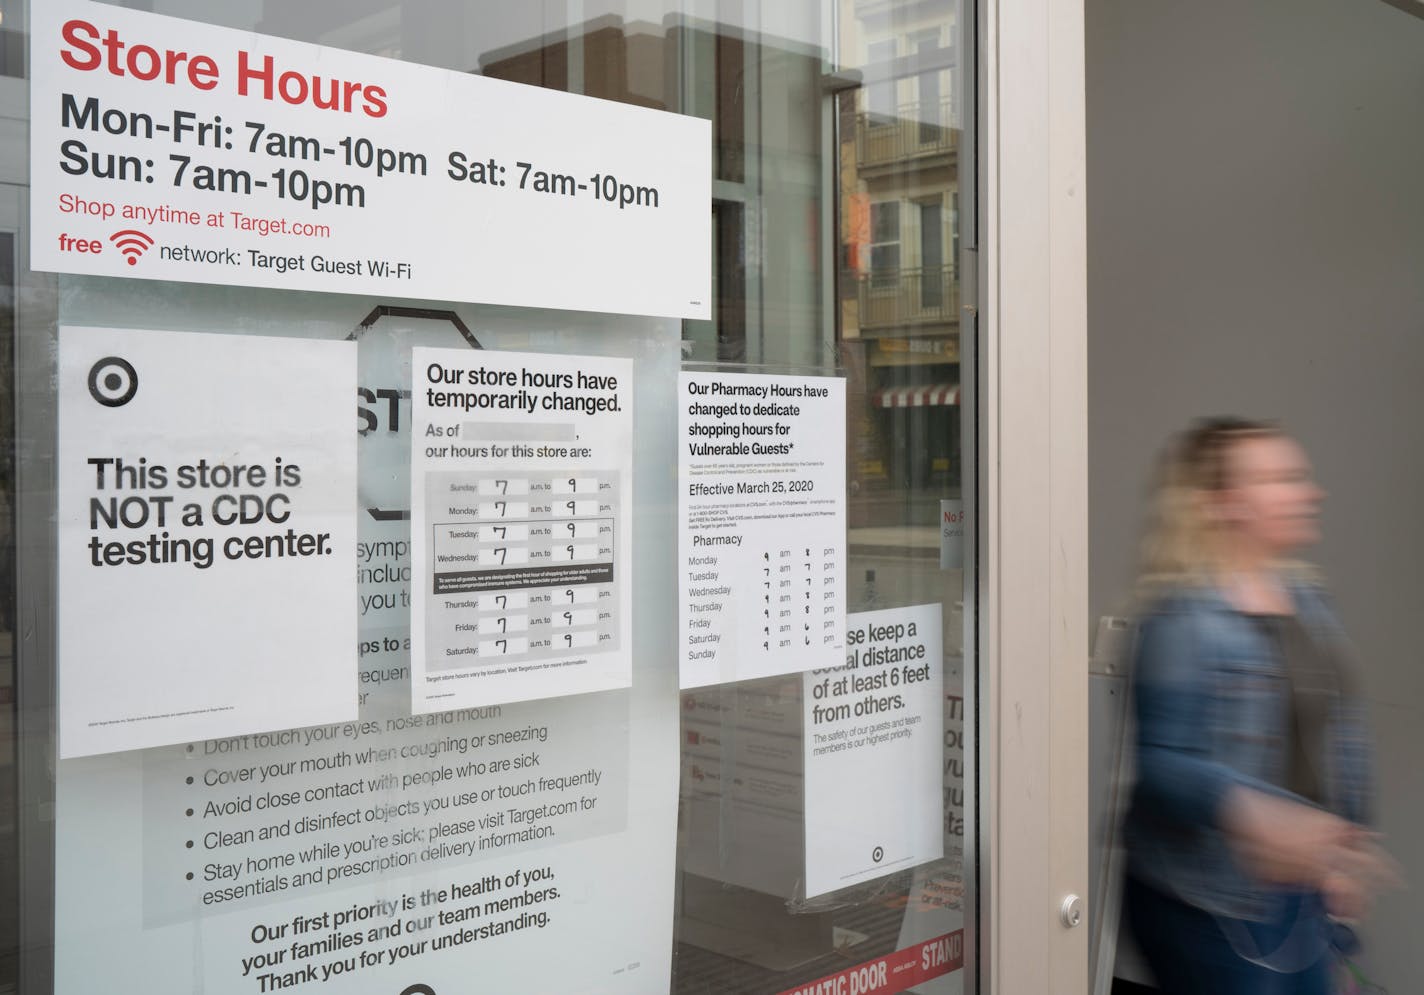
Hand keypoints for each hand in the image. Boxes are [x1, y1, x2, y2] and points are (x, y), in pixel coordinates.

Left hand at [1222, 787, 1401, 915]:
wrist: (1239, 808)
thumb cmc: (1248, 844)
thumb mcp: (1268, 876)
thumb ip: (1295, 885)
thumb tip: (1312, 891)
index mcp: (1314, 865)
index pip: (1347, 890)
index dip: (1352, 905)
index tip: (1350, 914)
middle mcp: (1326, 847)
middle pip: (1365, 871)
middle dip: (1373, 890)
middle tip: (1370, 903)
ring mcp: (1327, 830)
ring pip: (1365, 849)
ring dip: (1382, 865)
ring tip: (1393, 876)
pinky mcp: (1322, 816)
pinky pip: (1350, 827)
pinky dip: (1365, 835)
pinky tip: (1375, 838)